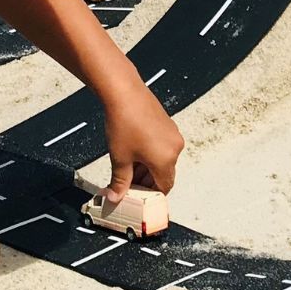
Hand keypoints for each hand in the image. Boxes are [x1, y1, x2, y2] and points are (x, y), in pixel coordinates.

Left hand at [104, 85, 183, 201]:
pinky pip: (162, 146)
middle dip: (146, 182)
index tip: (135, 197)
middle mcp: (175, 148)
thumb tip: (115, 197)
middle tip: (127, 183)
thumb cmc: (123, 124)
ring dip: (147, 167)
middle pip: (163, 174)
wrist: (124, 93)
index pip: (163, 188)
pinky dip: (151, 153)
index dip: (149, 196)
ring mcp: (172, 134)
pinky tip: (133, 150)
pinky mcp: (168, 124)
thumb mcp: (120, 158)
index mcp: (166, 160)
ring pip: (162, 160)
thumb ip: (120, 181)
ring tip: (127, 167)